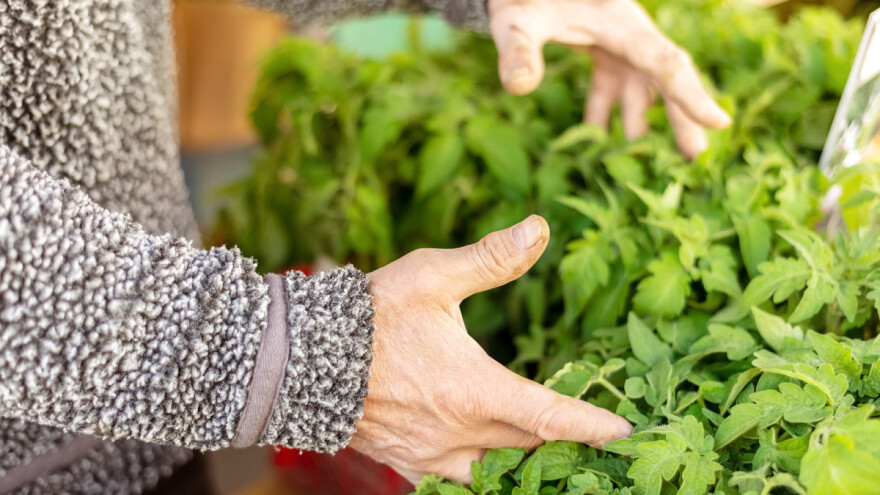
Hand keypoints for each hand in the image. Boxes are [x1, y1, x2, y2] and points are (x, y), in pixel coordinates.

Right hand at [351, 215, 632, 484]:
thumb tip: (540, 228)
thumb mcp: (431, 276)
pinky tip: (493, 460)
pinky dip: (486, 474)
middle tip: (598, 443)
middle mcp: (459, 434)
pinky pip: (459, 481)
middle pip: (531, 451)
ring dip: (526, 465)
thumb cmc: (369, 316)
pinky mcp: (409, 464)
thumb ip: (491, 258)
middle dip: (568, 449)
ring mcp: (432, 456)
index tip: (626, 433)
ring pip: (498, 474)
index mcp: (474, 391)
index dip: (593, 426)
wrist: (299, 358)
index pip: (551, 417)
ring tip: (550, 454)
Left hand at [489, 0, 730, 158]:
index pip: (664, 62)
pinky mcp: (602, 49)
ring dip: (642, 124)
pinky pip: (614, 86)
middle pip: (664, 78)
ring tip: (645, 165)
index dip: (690, 95)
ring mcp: (618, 42)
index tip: (719, 122)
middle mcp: (629, 33)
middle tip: (694, 161)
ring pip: (642, 87)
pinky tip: (596, 144)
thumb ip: (518, 49)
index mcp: (621, 23)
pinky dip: (608, 113)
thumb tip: (518, 87)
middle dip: (680, 118)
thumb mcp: (516, 20)